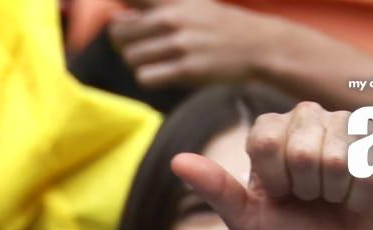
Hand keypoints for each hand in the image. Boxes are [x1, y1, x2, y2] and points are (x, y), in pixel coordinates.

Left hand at [109, 0, 273, 88]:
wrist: (257, 45)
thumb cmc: (216, 27)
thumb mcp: (189, 6)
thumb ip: (151, 9)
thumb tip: (115, 19)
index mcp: (172, 1)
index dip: (118, 14)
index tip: (127, 22)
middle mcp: (174, 18)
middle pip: (120, 35)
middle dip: (126, 45)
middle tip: (145, 48)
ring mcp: (180, 44)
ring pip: (131, 58)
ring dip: (139, 64)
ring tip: (159, 62)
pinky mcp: (186, 69)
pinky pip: (145, 78)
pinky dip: (149, 78)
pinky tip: (164, 74)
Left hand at [173, 102, 372, 229]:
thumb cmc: (292, 229)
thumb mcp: (247, 219)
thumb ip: (215, 189)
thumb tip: (177, 161)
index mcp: (272, 128)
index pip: (265, 140)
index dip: (274, 179)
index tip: (281, 192)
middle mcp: (310, 115)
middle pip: (302, 151)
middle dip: (305, 188)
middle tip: (311, 196)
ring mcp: (349, 123)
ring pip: (336, 159)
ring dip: (334, 193)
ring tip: (335, 195)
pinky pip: (369, 168)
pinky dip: (361, 195)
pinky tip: (360, 195)